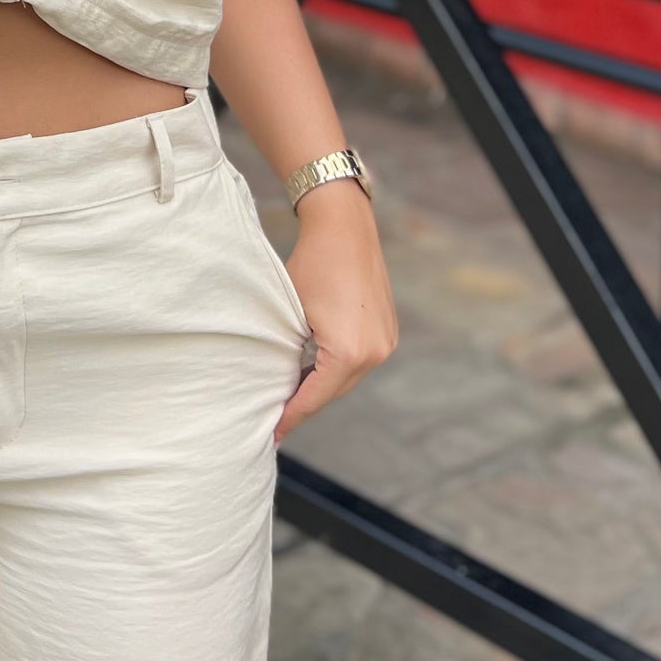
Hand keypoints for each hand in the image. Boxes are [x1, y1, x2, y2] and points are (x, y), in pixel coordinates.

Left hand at [273, 178, 397, 444]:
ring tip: (290, 395)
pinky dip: (336, 368)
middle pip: (333, 391)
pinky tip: (313, 369)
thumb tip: (277, 385)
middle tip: (276, 418)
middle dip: (304, 403)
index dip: (290, 416)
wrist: (345, 227)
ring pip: (347, 377)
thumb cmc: (311, 264)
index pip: (313, 397)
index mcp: (349, 353)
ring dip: (321, 385)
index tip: (271, 434)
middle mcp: (375, 352)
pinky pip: (359, 360)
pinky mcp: (388, 330)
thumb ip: (287, 354)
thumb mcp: (289, 313)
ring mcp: (386, 341)